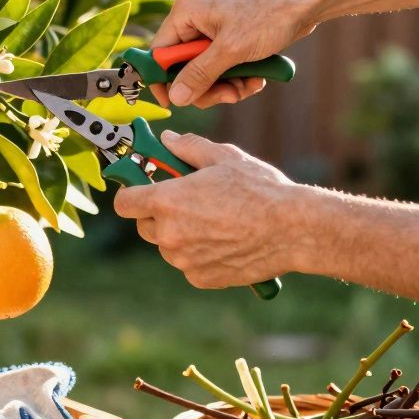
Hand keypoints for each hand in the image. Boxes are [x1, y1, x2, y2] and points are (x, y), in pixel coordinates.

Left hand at [113, 130, 307, 288]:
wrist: (293, 230)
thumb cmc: (260, 190)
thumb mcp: (223, 157)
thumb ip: (188, 147)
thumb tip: (167, 139)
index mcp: (168, 201)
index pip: (125, 203)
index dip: (132, 194)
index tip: (144, 189)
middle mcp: (170, 234)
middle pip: (144, 225)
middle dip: (158, 214)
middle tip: (186, 202)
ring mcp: (184, 260)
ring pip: (167, 246)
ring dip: (179, 235)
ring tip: (212, 221)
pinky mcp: (200, 278)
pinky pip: (188, 264)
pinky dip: (198, 255)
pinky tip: (223, 241)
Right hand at [153, 0, 318, 106]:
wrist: (306, 2)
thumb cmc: (269, 14)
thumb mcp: (231, 50)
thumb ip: (200, 75)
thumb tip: (176, 97)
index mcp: (185, 14)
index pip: (159, 54)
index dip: (164, 80)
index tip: (175, 103)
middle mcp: (194, 21)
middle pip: (183, 68)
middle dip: (207, 86)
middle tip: (229, 95)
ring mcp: (213, 30)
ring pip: (206, 72)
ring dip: (227, 86)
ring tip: (249, 85)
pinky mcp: (230, 38)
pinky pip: (223, 68)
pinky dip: (239, 78)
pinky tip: (257, 78)